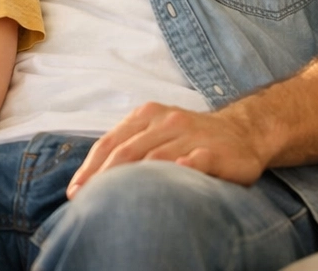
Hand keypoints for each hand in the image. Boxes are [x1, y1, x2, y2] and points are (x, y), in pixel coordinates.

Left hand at [67, 102, 268, 197]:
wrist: (242, 132)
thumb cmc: (190, 138)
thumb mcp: (157, 133)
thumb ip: (131, 146)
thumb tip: (93, 177)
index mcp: (146, 115)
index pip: (110, 142)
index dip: (90, 167)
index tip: (75, 190)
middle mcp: (165, 121)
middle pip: (127, 151)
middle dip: (102, 178)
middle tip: (88, 201)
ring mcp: (190, 134)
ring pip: (155, 157)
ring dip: (133, 181)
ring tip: (115, 202)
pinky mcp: (214, 151)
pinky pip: (195, 161)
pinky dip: (180, 170)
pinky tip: (168, 183)